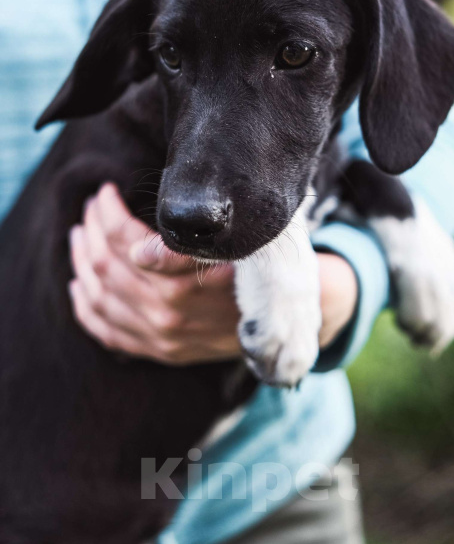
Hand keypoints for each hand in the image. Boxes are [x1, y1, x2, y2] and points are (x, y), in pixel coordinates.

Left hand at [69, 184, 357, 364]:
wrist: (284, 319)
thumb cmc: (258, 268)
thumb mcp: (236, 244)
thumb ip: (191, 243)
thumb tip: (143, 243)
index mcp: (184, 284)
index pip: (124, 241)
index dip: (108, 212)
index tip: (106, 191)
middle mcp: (167, 314)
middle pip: (105, 265)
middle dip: (92, 229)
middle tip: (92, 206)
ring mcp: (160, 338)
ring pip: (98, 296)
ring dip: (82, 260)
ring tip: (80, 234)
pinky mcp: (160, 351)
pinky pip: (106, 332)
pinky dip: (85, 307)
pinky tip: (78, 284)